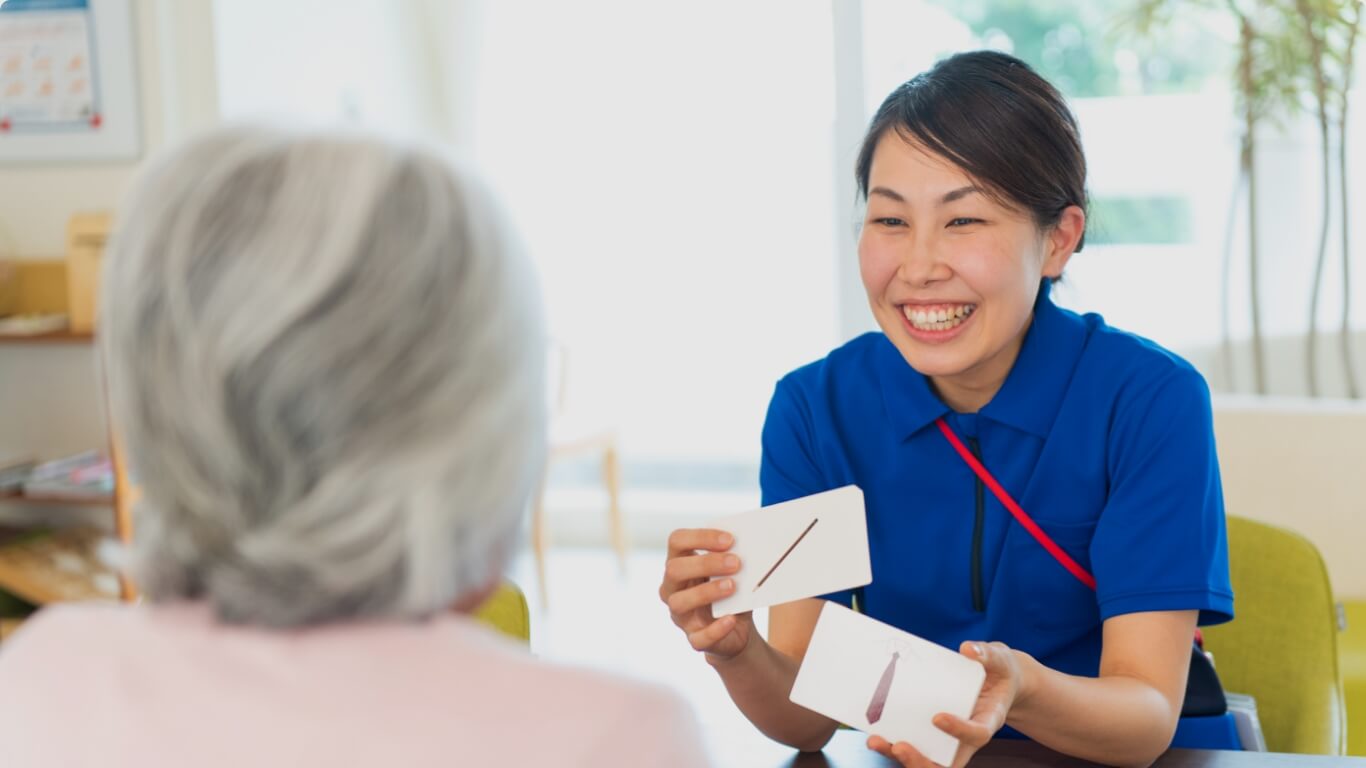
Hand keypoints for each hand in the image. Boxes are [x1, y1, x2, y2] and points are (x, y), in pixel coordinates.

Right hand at [659, 528, 753, 659]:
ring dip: (707, 592)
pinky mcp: (694, 639)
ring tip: (733, 586)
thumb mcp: (732, 574)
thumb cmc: (730, 593)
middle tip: (736, 563)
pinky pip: (699, 637)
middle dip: (705, 563)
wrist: (736, 631)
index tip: (729, 540)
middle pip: (674, 569)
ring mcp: (680, 616)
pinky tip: (732, 619)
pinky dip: (716, 628)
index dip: (700, 537)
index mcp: (680, 564)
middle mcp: (672, 589)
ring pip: (679, 602)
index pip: (677, 541)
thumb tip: (753, 546)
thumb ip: (735, 560)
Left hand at [866, 641, 1022, 767]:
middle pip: (949, 763)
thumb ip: (987, 654)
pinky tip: (874, 732)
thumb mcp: (999, 658)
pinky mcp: (934, 734)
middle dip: (921, 760)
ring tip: (875, 741)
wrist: (997, 681)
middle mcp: (968, 737)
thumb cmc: (998, 671)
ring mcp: (950, 739)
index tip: (937, 717)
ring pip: (928, 761)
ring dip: (900, 756)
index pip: (977, 735)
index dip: (959, 730)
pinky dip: (894, 744)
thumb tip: (968, 649)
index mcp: (988, 720)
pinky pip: (916, 746)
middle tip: (899, 746)